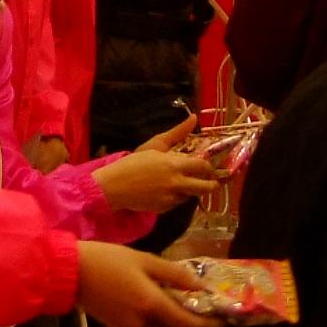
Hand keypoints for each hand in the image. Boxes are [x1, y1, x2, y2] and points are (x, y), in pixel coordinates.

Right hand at [75, 244, 203, 326]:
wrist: (69, 272)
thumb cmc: (108, 259)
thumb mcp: (145, 260)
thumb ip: (175, 275)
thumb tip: (202, 288)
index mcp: (152, 305)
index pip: (190, 325)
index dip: (210, 325)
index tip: (224, 319)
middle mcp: (143, 323)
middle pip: (176, 324)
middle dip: (191, 314)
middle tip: (202, 298)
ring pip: (160, 323)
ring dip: (170, 311)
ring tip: (174, 290)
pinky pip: (144, 322)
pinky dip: (153, 311)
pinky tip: (150, 293)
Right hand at [93, 121, 223, 215]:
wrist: (115, 186)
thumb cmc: (134, 163)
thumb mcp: (155, 144)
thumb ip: (177, 132)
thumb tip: (194, 118)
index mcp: (175, 165)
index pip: (203, 167)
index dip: (209, 167)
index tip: (208, 167)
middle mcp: (176, 183)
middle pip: (205, 188)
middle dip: (211, 185)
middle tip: (210, 182)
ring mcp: (171, 198)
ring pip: (191, 196)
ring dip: (191, 191)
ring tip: (182, 183)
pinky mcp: (164, 209)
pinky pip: (177, 203)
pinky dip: (176, 197)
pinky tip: (166, 190)